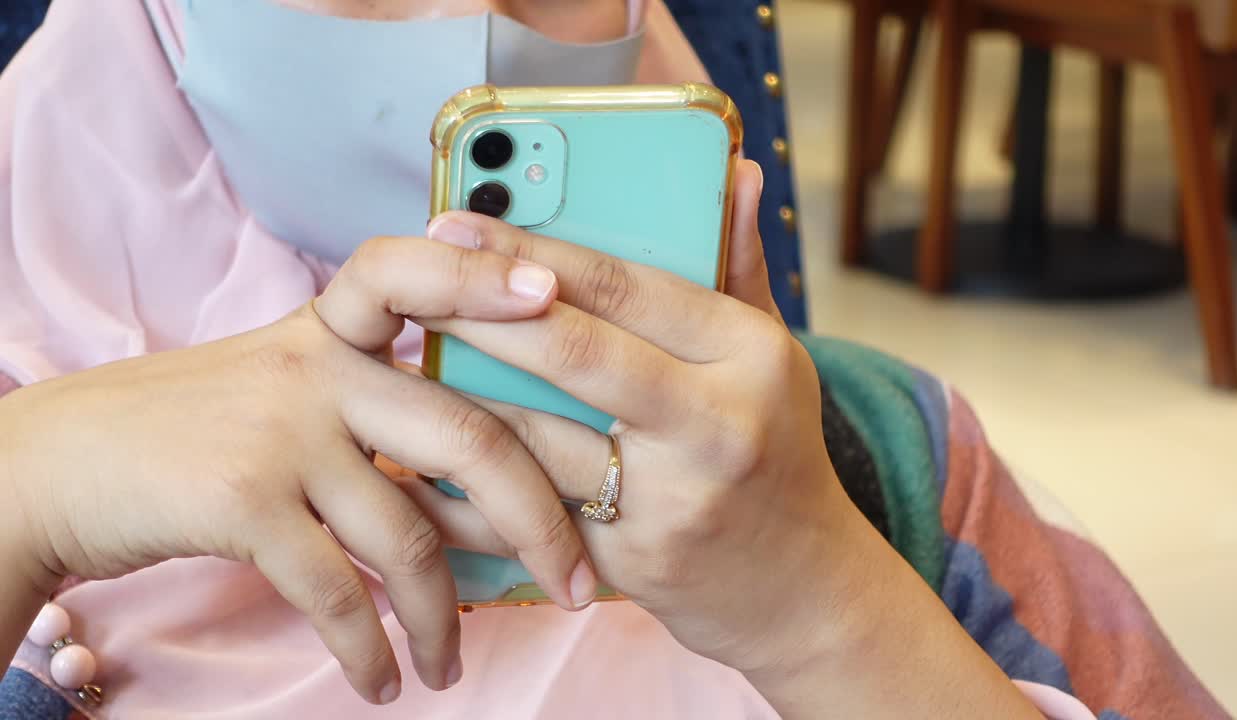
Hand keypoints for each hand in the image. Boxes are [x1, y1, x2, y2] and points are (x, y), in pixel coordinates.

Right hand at [0, 237, 599, 702]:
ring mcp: (280, 429)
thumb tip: (490, 484)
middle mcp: (315, 367)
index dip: (481, 281)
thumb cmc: (194, 431)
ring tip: (450, 668)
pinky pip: (335, 588)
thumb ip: (374, 405)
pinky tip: (382, 680)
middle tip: (582, 588)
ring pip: (409, 534)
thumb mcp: (284, 385)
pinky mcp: (241, 499)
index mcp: (333, 331)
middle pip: (468, 436)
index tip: (554, 297)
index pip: (409, 276)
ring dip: (444, 619)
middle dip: (542, 524)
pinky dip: (369, 648)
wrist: (61, 465)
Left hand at [414, 160, 871, 675]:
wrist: (802, 591)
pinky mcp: (626, 562)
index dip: (531, 251)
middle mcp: (716, 425)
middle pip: (573, 354)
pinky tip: (413, 457)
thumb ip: (739, 266)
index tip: (460, 222)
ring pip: (536, 437)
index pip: (626, 286)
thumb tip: (735, 168)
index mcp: (752, 356)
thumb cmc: (774, 452)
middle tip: (410, 280)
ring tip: (398, 360)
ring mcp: (669, 501)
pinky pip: (521, 514)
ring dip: (457, 396)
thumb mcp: (773, 356)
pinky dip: (462, 487)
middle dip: (477, 312)